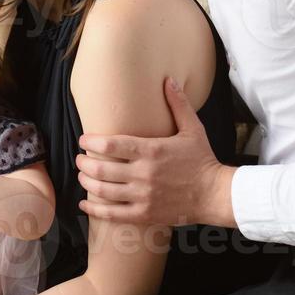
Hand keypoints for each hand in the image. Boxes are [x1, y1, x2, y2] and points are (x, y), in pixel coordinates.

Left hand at [76, 76, 237, 227]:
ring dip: (87, 182)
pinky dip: (95, 209)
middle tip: (79, 159)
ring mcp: (143, 196)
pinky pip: (113, 214)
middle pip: (101, 168)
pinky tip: (85, 204)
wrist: (214, 194)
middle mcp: (144, 174)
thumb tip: (169, 80)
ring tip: (82, 176)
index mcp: (152, 151)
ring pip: (103, 191)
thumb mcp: (193, 129)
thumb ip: (178, 104)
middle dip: (84, 163)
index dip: (92, 141)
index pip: (112, 144)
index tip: (84, 140)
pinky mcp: (145, 214)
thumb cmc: (202, 160)